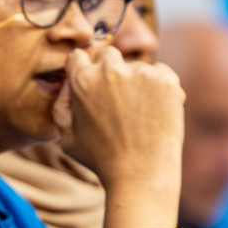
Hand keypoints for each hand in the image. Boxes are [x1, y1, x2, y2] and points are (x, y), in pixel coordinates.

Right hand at [54, 45, 182, 191]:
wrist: (141, 173)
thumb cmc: (100, 157)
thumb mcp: (65, 136)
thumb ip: (61, 105)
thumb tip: (68, 83)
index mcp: (82, 81)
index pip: (78, 56)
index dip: (82, 68)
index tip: (90, 80)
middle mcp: (110, 71)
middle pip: (108, 54)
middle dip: (109, 69)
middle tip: (115, 96)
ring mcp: (141, 73)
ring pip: (135, 66)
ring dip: (135, 81)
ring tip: (137, 112)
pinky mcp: (167, 80)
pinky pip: (160, 72)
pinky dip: (158, 86)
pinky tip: (153, 109)